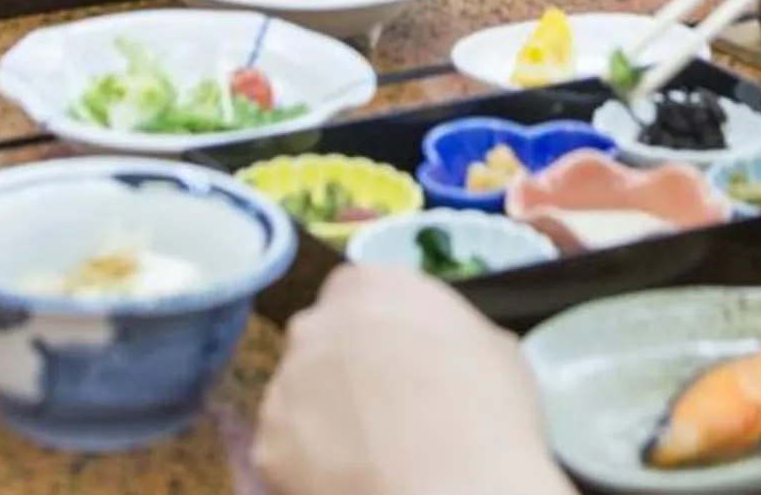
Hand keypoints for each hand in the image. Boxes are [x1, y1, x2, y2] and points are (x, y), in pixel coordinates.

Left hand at [254, 267, 568, 494]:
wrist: (454, 489)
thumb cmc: (487, 413)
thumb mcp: (492, 348)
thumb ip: (448, 334)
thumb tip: (444, 353)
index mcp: (371, 286)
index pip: (357, 294)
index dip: (377, 331)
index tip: (397, 361)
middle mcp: (316, 325)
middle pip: (320, 341)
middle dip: (342, 369)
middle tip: (382, 409)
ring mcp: (286, 383)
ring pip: (298, 396)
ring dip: (322, 416)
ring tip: (367, 452)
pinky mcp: (268, 443)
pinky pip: (286, 449)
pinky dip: (309, 463)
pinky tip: (349, 477)